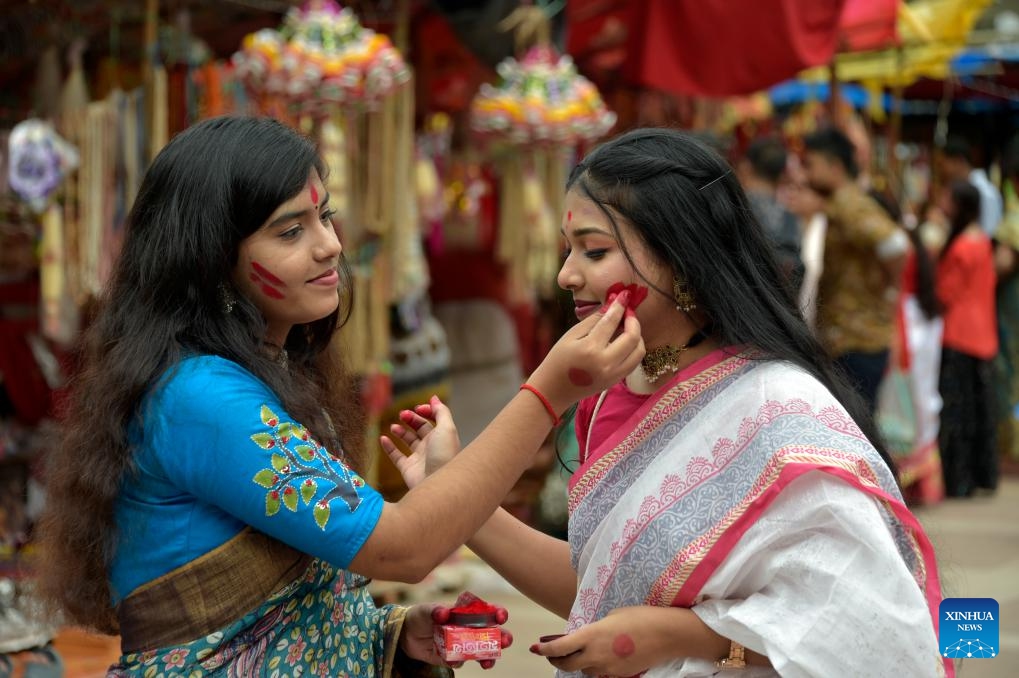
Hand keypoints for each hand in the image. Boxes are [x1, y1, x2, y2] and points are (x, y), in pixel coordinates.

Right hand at [380, 396, 459, 489]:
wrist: (436, 483)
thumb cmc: (444, 455)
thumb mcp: (447, 428)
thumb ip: (441, 412)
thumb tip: (434, 398)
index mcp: (443, 436)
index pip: (434, 419)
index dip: (426, 411)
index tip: (418, 408)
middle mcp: (432, 447)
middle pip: (421, 428)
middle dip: (411, 419)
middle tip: (403, 414)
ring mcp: (420, 458)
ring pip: (408, 440)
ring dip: (400, 431)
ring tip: (394, 427)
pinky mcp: (408, 469)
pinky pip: (396, 456)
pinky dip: (388, 446)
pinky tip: (383, 438)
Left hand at [399, 603, 512, 669]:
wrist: (405, 635)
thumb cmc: (420, 616)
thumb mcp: (426, 610)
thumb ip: (435, 610)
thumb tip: (444, 612)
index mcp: (466, 613)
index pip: (486, 611)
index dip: (496, 612)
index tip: (501, 616)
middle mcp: (468, 629)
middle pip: (490, 634)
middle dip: (501, 637)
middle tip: (506, 641)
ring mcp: (462, 645)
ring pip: (480, 652)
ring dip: (488, 657)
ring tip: (488, 663)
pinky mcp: (452, 658)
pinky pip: (460, 663)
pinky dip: (458, 663)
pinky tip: (453, 661)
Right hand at [527, 293, 643, 414]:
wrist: (554, 389)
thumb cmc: (558, 359)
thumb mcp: (571, 335)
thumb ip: (593, 319)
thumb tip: (612, 303)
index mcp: (590, 348)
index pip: (612, 321)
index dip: (620, 305)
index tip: (624, 295)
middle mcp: (605, 362)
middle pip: (632, 337)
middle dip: (633, 320)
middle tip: (627, 312)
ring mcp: (613, 374)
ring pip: (639, 351)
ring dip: (637, 335)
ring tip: (627, 327)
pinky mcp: (616, 381)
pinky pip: (634, 362)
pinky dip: (634, 349)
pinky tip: (624, 341)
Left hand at [531, 606, 697, 676]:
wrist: (667, 634)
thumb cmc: (640, 617)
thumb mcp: (611, 617)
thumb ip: (593, 630)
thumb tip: (582, 637)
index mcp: (591, 636)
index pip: (559, 648)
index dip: (544, 649)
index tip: (536, 647)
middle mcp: (596, 656)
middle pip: (567, 665)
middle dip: (556, 660)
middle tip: (552, 654)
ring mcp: (608, 669)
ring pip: (585, 671)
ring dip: (580, 663)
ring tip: (583, 651)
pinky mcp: (620, 676)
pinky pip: (601, 674)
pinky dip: (597, 667)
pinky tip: (604, 656)